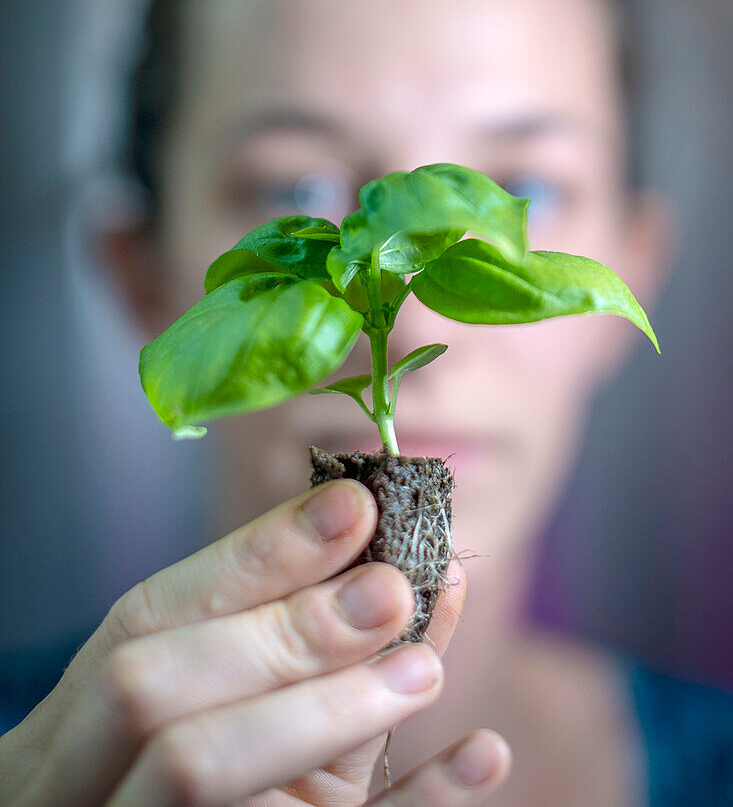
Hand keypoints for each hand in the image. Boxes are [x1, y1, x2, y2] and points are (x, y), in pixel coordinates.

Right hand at [0, 479, 509, 804]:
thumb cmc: (184, 783)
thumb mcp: (223, 708)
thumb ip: (289, 643)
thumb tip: (404, 562)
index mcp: (74, 719)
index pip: (149, 616)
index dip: (256, 556)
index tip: (356, 505)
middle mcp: (86, 778)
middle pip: (156, 691)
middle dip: (282, 630)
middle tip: (393, 589)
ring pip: (199, 769)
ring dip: (325, 706)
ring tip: (427, 666)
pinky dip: (415, 806)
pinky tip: (481, 754)